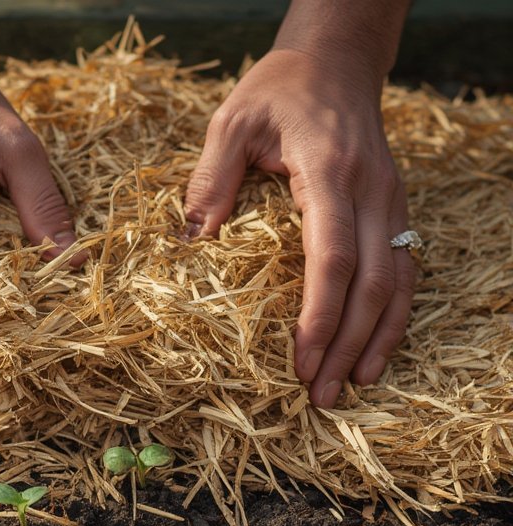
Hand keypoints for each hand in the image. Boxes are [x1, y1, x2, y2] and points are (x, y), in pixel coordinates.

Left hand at [184, 50, 415, 407]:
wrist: (336, 60)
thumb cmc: (279, 89)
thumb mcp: (232, 121)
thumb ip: (211, 180)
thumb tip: (191, 247)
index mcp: (330, 172)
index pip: (332, 256)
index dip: (320, 315)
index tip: (303, 361)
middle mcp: (372, 192)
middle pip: (370, 284)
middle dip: (345, 345)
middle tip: (321, 396)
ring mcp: (391, 203)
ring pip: (396, 285)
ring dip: (375, 341)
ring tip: (351, 388)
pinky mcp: (395, 212)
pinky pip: (404, 272)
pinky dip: (392, 318)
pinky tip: (374, 352)